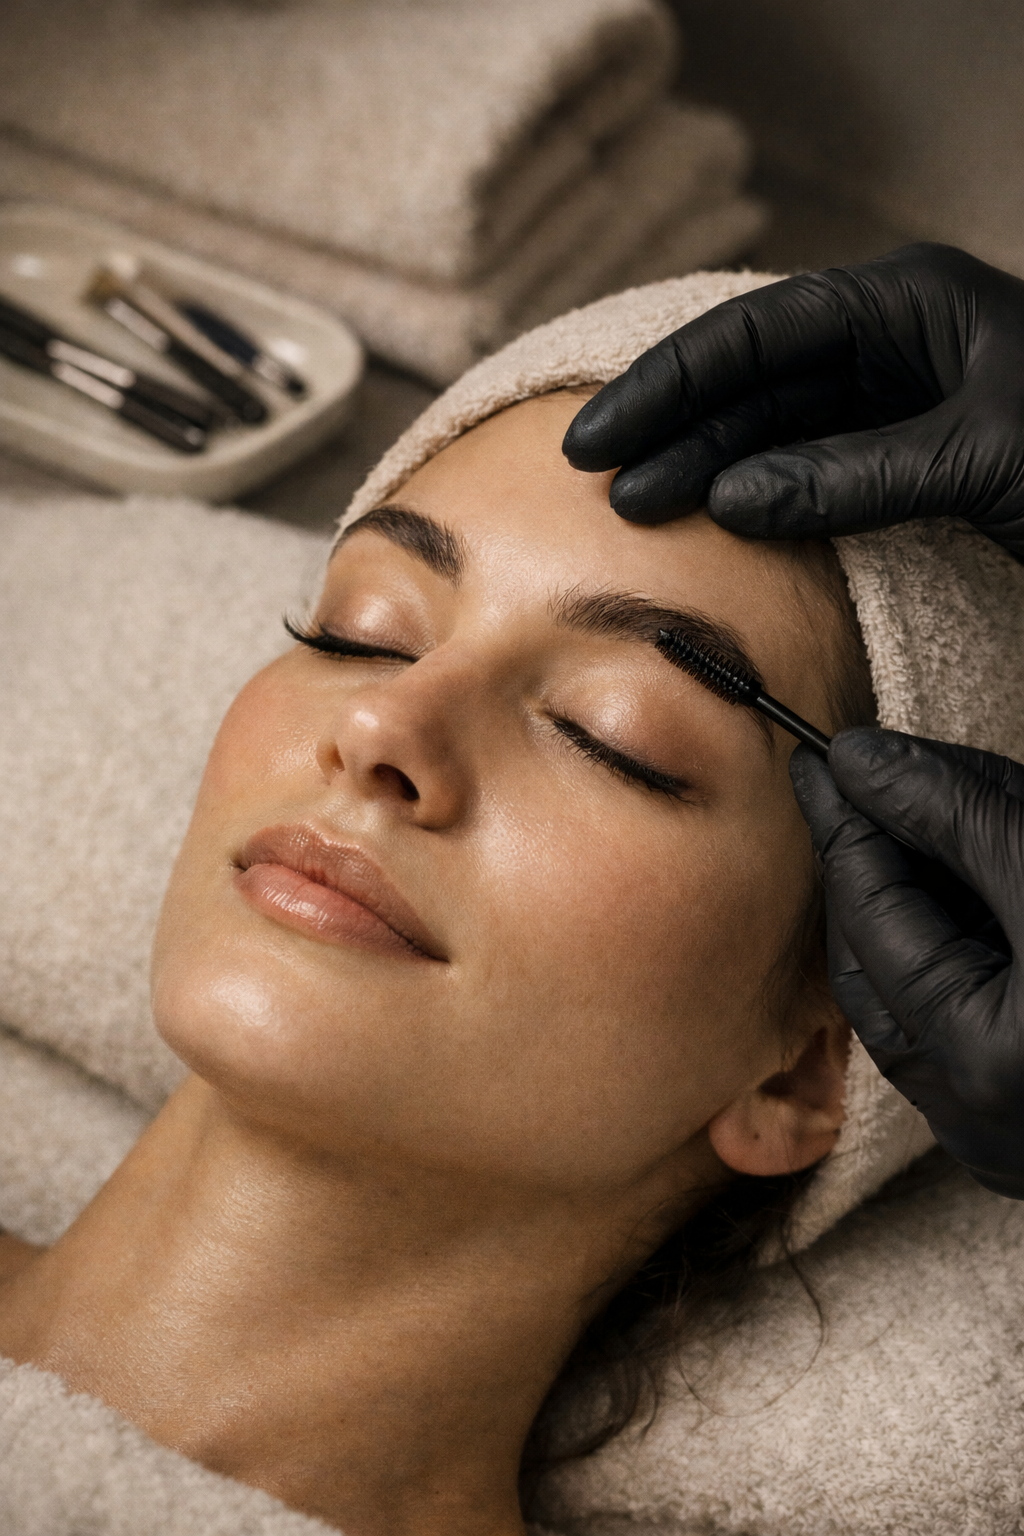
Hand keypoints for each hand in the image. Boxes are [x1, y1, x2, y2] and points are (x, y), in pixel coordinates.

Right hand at [563, 243, 1023, 558]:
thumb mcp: (978, 453)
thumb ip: (852, 472)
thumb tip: (733, 497)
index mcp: (906, 301)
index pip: (755, 334)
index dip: (668, 386)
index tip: (601, 438)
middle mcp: (891, 338)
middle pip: (753, 379)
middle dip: (678, 431)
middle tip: (608, 488)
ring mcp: (896, 395)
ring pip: (776, 426)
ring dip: (710, 467)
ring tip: (643, 509)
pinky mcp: (907, 451)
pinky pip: (815, 464)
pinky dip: (766, 493)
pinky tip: (718, 517)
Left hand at [790, 728, 1023, 1197]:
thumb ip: (963, 814)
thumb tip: (865, 764)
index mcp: (999, 1052)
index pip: (880, 911)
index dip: (852, 821)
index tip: (827, 756)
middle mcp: (986, 1116)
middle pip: (874, 966)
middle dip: (866, 868)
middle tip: (853, 787)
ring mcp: (1003, 1143)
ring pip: (903, 1010)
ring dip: (897, 918)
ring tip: (904, 836)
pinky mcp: (1022, 1146)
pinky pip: (943, 1043)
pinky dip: (938, 968)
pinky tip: (955, 906)